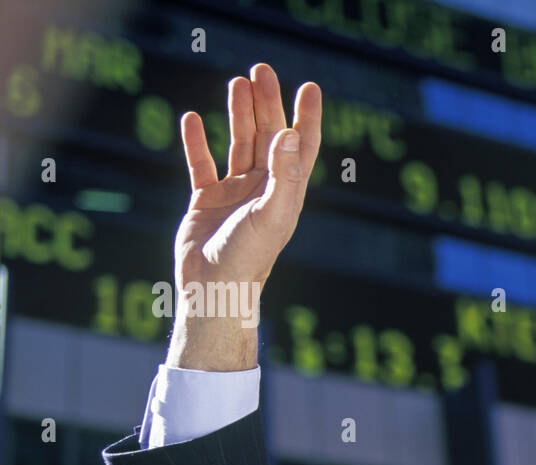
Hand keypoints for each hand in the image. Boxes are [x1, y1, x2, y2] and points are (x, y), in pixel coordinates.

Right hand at [167, 64, 320, 368]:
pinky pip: (202, 164)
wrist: (214, 290)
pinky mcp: (206, 202)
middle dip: (267, 103)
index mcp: (286, 193)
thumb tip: (289, 133)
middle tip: (261, 69)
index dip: (307, 117)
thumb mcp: (272, 214)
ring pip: (238, 144)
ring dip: (238, 114)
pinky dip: (198, 142)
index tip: (309, 86)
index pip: (301, 147)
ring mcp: (235, 195)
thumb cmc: (249, 258)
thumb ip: (284, 174)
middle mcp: (264, 190)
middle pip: (269, 137)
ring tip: (236, 82)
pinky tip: (193, 118)